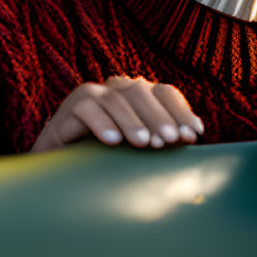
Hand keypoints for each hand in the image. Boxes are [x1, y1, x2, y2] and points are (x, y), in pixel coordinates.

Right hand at [31, 76, 204, 152]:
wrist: (61, 167)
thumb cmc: (108, 157)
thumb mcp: (138, 147)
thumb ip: (162, 138)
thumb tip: (194, 135)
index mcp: (140, 95)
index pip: (166, 93)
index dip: (181, 112)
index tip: (193, 135)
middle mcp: (118, 88)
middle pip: (142, 93)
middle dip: (159, 117)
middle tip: (170, 141)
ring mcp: (93, 94)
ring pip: (115, 99)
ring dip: (132, 121)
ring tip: (143, 143)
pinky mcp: (70, 106)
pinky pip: (86, 109)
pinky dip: (101, 123)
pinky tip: (111, 141)